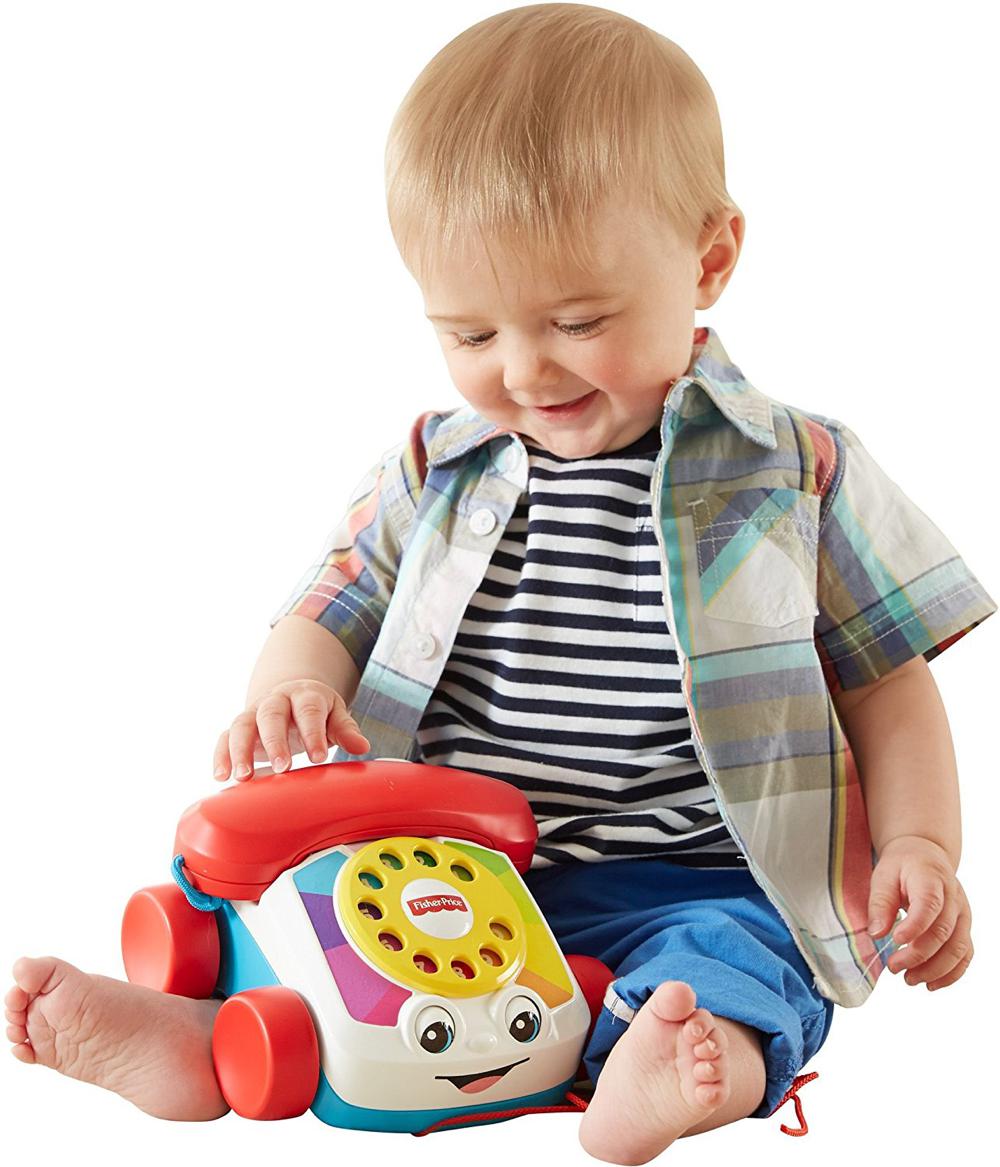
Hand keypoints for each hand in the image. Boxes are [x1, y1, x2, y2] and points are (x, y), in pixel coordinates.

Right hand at [213, 679, 370, 781]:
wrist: (290, 696)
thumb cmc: (317, 711)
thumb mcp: (335, 715)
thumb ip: (345, 730)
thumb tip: (362, 746)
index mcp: (305, 695)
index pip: (308, 711)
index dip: (313, 733)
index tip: (319, 757)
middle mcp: (276, 700)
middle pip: (271, 715)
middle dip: (275, 742)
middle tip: (282, 768)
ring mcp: (254, 712)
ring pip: (242, 725)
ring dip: (240, 751)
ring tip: (243, 777)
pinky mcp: (239, 727)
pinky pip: (224, 737)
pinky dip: (221, 756)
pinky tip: (221, 776)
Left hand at [868, 834, 972, 990]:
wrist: (925, 857)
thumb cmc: (902, 867)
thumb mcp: (883, 875)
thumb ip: (880, 903)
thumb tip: (877, 934)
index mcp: (931, 879)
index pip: (929, 905)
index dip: (915, 927)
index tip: (895, 940)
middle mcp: (953, 898)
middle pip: (943, 932)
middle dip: (918, 955)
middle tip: (894, 967)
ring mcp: (963, 914)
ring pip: (958, 948)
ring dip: (935, 970)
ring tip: (909, 979)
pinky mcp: (964, 928)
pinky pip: (965, 955)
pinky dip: (951, 973)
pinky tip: (931, 984)